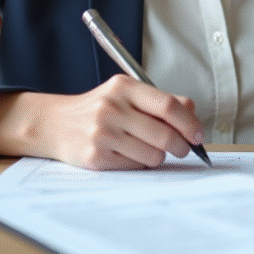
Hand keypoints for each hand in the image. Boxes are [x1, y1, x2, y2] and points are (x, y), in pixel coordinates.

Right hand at [0, 74, 204, 169]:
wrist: (55, 124)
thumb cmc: (98, 109)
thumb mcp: (125, 94)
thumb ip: (159, 100)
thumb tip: (193, 114)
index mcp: (124, 87)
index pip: (168, 105)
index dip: (189, 123)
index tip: (198, 135)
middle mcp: (112, 108)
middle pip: (164, 134)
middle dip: (181, 146)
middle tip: (183, 149)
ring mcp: (102, 133)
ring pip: (153, 154)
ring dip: (159, 157)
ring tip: (148, 149)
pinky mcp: (96, 156)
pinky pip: (135, 166)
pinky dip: (140, 164)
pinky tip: (129, 155)